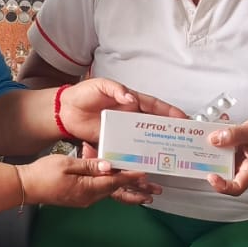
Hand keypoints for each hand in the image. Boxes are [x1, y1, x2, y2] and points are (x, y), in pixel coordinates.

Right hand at [20, 154, 162, 206]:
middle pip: (117, 191)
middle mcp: (89, 197)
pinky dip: (113, 188)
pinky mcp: (80, 197)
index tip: (146, 173)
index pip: (115, 182)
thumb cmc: (43, 173)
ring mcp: (85, 199)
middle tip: (156, 191)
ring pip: (111, 193)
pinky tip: (119, 184)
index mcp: (87, 188)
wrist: (26, 187)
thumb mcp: (67, 164)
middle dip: (137, 189)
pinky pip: (101, 192)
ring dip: (128, 191)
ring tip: (146, 193)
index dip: (131, 177)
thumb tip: (109, 166)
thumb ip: (89, 165)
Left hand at [55, 78, 187, 146]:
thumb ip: (116, 90)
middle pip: (154, 124)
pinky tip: (145, 161)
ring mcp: (122, 130)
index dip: (169, 112)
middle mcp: (129, 116)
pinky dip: (136, 154)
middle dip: (169, 130)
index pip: (154, 106)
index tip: (183, 118)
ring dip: (155, 144)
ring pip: (143, 137)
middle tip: (183, 138)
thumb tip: (130, 98)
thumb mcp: (100, 85)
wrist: (64, 111)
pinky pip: (127, 149)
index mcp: (130, 100)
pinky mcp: (112, 141)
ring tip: (170, 152)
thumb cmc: (83, 94)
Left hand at [204, 114, 247, 195]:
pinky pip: (223, 147)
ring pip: (221, 159)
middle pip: (224, 173)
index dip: (222, 186)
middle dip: (210, 164)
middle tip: (197, 155)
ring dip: (210, 150)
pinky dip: (217, 139)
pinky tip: (212, 129)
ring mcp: (239, 157)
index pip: (236, 187)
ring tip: (200, 139)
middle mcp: (244, 166)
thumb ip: (234, 135)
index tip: (211, 176)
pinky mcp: (236, 148)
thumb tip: (214, 139)